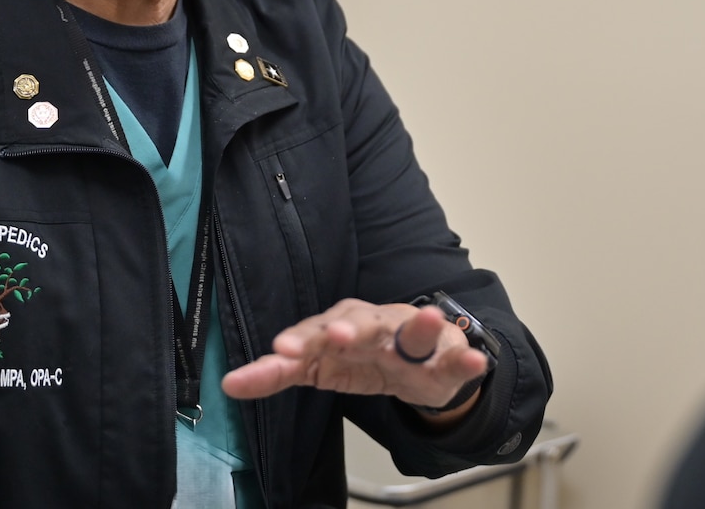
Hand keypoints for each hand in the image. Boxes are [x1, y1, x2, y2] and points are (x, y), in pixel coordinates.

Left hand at [220, 298, 487, 420]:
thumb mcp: (320, 368)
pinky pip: (459, 356)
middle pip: (361, 322)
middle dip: (349, 328)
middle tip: (336, 336)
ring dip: (422, 325)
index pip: (315, 331)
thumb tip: (228, 384)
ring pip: (413, 329)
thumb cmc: (368, 358)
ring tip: (429, 319)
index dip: (300, 340)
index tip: (281, 350)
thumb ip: (277, 374)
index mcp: (341, 328)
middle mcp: (377, 325)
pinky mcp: (447, 354)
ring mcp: (414, 337)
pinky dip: (467, 359)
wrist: (421, 363)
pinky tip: (475, 363)